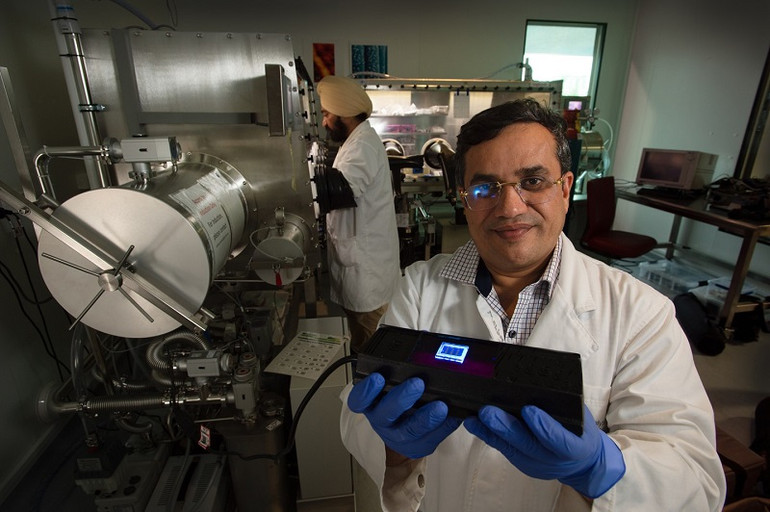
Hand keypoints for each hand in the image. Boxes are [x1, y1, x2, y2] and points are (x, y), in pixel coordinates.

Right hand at [347, 373, 461, 458]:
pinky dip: (444, 427)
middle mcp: (381, 420)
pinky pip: (431, 438)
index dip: (366, 390)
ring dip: (426, 417)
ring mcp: (398, 436)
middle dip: (402, 398)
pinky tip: (454, 416)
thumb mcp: (394, 382)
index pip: (359, 400)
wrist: (404, 432)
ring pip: (409, 430)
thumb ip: (402, 367)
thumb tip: (423, 344)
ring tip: (441, 406)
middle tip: (418, 383)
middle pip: (386, 413)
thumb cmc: (399, 399)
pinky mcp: (417, 446)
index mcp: (371, 403)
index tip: (378, 377)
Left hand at [464, 404, 624, 498]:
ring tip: (475, 417)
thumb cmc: (580, 431)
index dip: (545, 427)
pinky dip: (488, 436)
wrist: (582, 461)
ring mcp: (536, 464)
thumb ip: (566, 404)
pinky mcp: (522, 463)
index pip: (561, 441)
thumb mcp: (582, 417)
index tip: (529, 410)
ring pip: (511, 449)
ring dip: (490, 432)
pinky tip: (474, 424)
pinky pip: (503, 449)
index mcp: (577, 448)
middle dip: (506, 428)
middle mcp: (554, 459)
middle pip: (528, 445)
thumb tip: (542, 378)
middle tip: (488, 411)